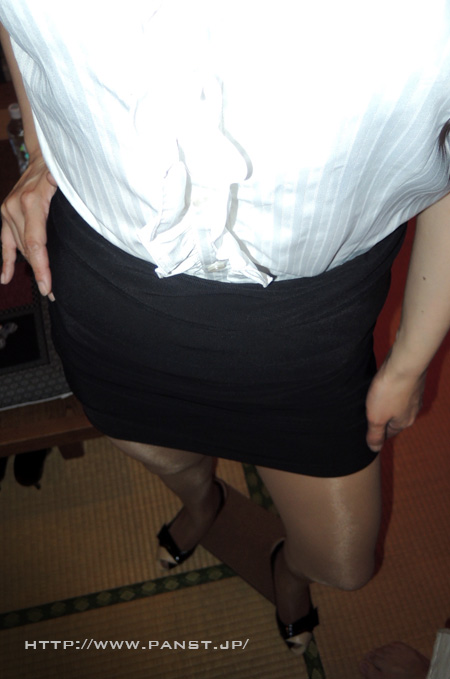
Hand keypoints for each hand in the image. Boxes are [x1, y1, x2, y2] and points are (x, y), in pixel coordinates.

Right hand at [1, 152, 56, 297]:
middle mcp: (15, 207)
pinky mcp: (6, 213)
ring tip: (45, 287)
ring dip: (30, 267)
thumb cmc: (57, 168)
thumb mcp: (64, 178)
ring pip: (18, 247)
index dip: (41, 268)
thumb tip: (68, 189)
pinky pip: (3, 241)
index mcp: (31, 202)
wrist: (43, 155)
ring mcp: (8, 211)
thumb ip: (64, 187)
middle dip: (40, 273)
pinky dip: (5, 261)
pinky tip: (5, 278)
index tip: (47, 286)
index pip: (35, 244)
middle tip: (52, 293)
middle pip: (27, 250)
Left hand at [365, 352, 425, 451]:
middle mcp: (411, 411)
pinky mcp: (411, 381)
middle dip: (382, 417)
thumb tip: (374, 449)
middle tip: (367, 412)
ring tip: (373, 398)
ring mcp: (413, 395)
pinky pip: (399, 391)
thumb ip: (375, 434)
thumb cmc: (389, 391)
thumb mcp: (376, 417)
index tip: (366, 430)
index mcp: (403, 422)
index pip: (389, 434)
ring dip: (386, 403)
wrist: (405, 363)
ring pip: (397, 404)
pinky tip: (383, 385)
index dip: (377, 433)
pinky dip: (391, 391)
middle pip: (394, 419)